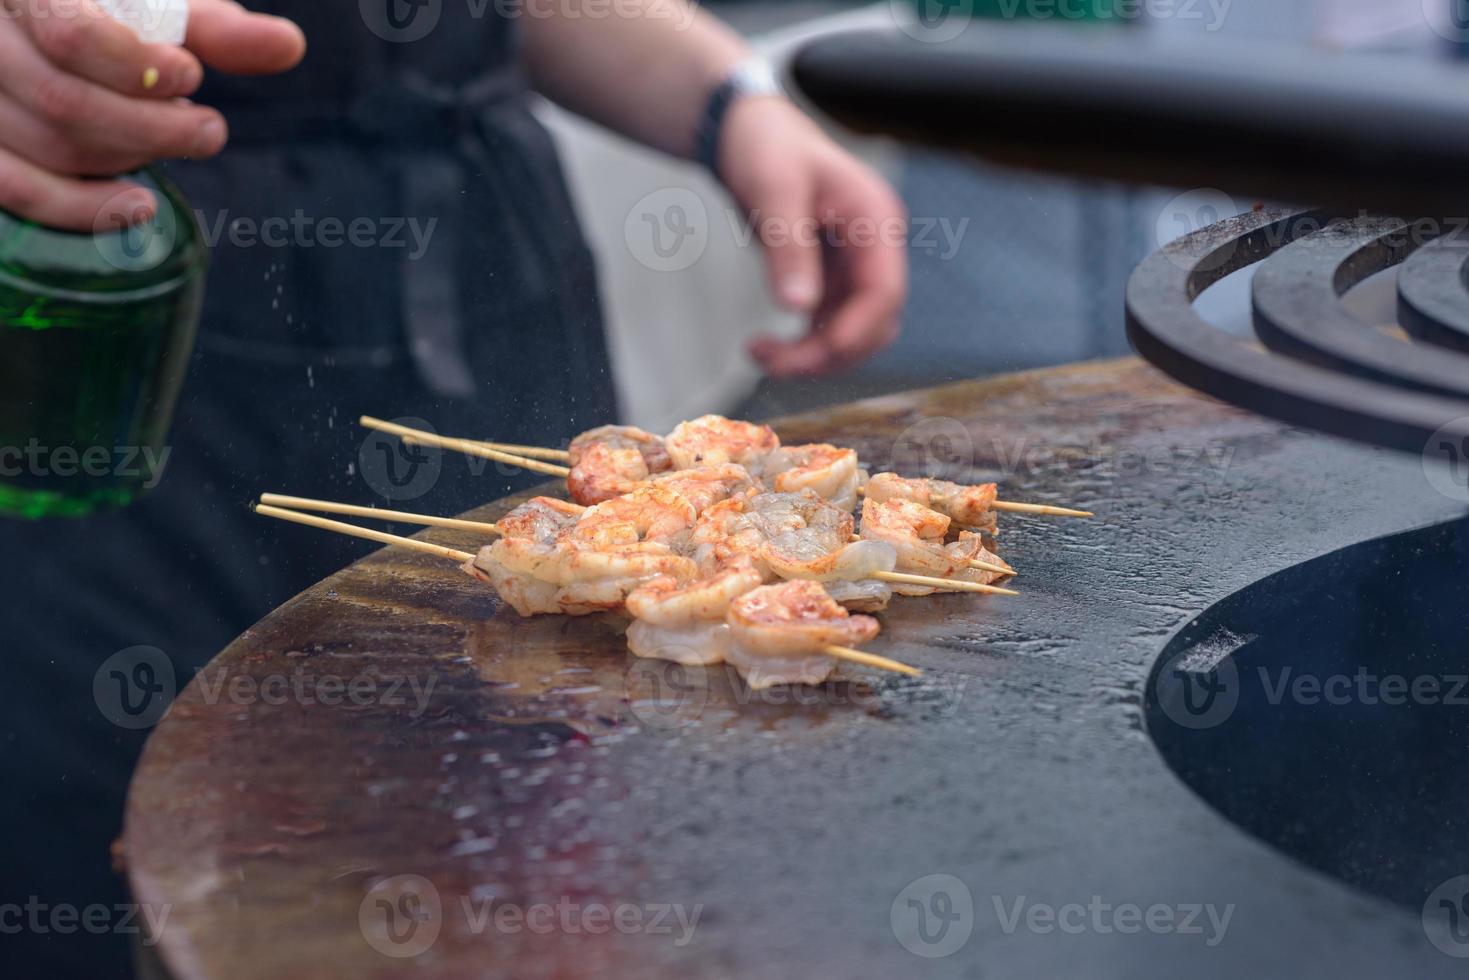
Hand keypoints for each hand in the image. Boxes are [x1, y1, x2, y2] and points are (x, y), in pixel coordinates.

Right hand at [0, 0, 303, 230]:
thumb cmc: (104, 12)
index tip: (191, 78)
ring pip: (45, 144)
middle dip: (151, 126)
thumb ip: (214, 28)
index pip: (68, 33)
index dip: (138, 69)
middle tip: (210, 130)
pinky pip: (15, 187)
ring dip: (127, 157)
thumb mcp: (155, 6)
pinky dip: (79, 208)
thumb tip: (290, 46)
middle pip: (61, 98)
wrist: (41, 25)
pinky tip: (140, 207)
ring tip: (180, 142)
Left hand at [718, 96, 908, 378]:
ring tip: (759, 354)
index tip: (809, 354)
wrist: (749, 134)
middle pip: (874, 324)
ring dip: (814, 355)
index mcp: (876, 220)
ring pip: (853, 332)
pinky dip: (804, 343)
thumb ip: (788, 248)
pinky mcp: (834, 277)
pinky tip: (767, 345)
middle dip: (828, 353)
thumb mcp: (774, 190)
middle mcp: (875, 247)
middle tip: (770, 363)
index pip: (884, 293)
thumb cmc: (766, 148)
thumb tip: (797, 307)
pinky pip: (831, 325)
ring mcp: (857, 264)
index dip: (853, 332)